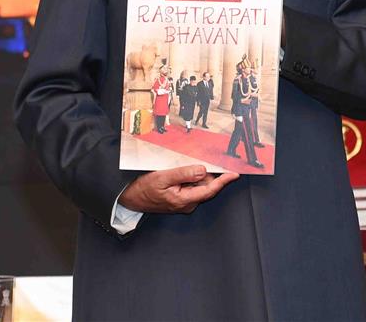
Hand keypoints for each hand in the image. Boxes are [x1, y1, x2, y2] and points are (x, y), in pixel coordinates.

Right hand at [118, 165, 238, 213]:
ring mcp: (185, 201)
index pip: (210, 190)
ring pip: (199, 184)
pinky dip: (190, 177)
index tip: (234, 174)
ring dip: (195, 175)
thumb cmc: (144, 189)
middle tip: (194, 163)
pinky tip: (180, 173)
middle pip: (206, 185)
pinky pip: (192, 186)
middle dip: (205, 173)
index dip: (224, 181)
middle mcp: (188, 203)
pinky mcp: (181, 198)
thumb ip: (184, 174)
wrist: (130, 198)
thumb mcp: (163, 178)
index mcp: (185, 200)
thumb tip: (203, 170)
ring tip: (178, 170)